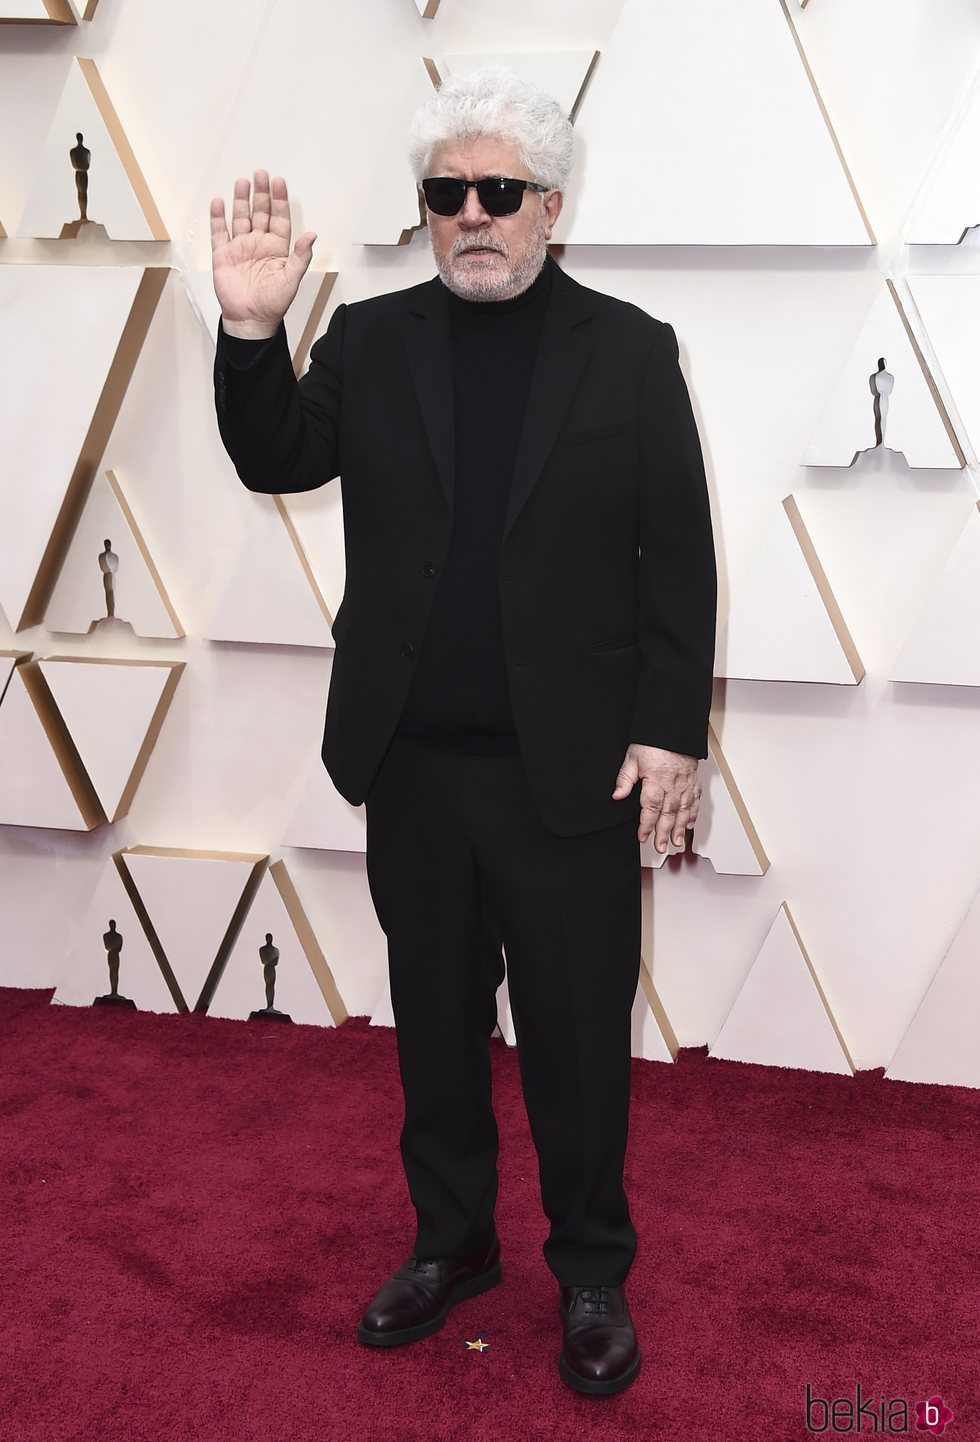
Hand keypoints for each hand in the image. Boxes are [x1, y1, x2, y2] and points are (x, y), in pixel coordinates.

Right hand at [210, 170, 315, 337]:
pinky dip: (217, 217)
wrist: (251, 319)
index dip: (279, 200)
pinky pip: (219, 232)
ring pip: (240, 218)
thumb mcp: (292, 279)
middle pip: (260, 213)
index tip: (279, 182)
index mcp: (277, 248)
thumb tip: (312, 235)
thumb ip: (300, 256)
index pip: (279, 218)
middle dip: (260, 193)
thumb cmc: (273, 303)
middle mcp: (259, 244)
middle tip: (260, 174)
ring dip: (241, 200)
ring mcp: (240, 248)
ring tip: (242, 182)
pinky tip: (218, 202)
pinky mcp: (223, 255)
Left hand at [611, 744, 700, 849]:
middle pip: (668, 813)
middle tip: (661, 848)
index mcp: (656, 780)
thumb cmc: (653, 741)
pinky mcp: (693, 780)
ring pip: (683, 810)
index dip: (646, 825)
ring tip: (676, 843)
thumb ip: (625, 779)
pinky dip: (693, 813)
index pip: (650, 807)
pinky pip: (695, 800)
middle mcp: (673, 784)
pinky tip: (689, 824)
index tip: (643, 836)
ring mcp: (685, 783)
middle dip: (664, 833)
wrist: (674, 728)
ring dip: (680, 828)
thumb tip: (617, 796)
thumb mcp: (632, 758)